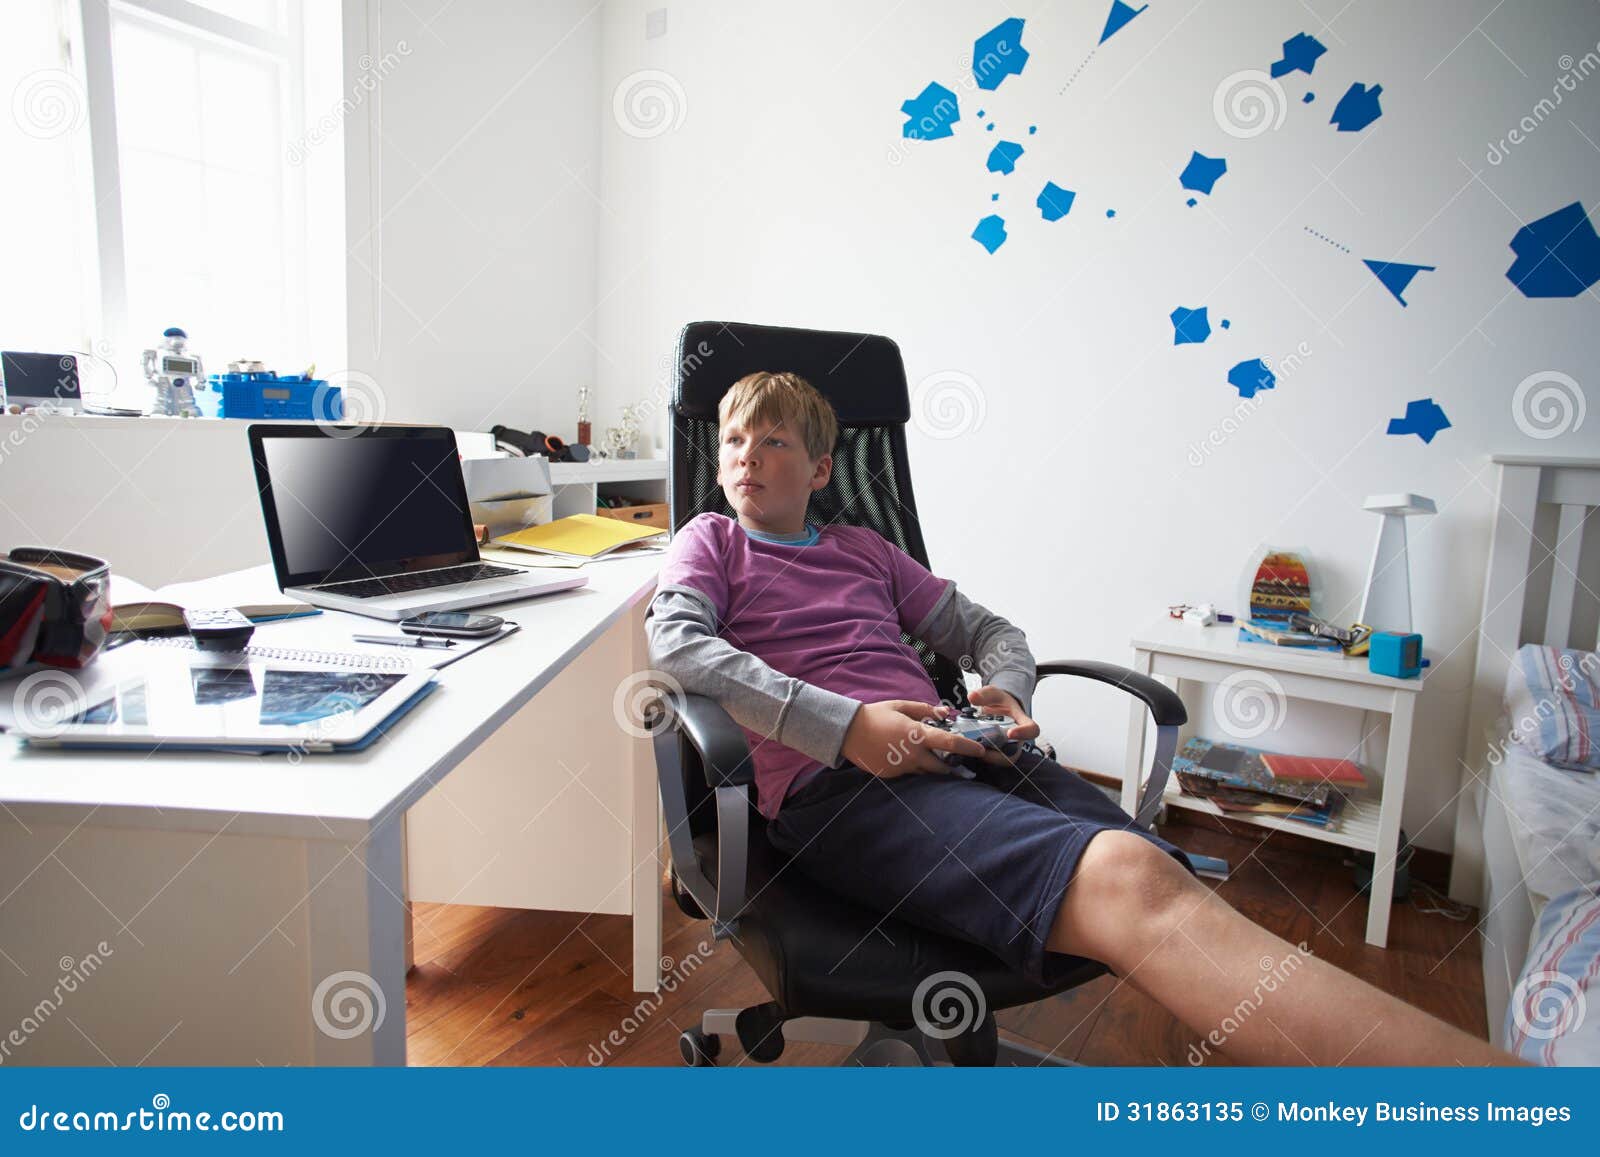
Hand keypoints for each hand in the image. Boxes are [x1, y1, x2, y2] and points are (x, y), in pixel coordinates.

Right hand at [840, 700, 985, 777]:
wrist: (848, 732)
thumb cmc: (876, 715)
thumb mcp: (902, 706)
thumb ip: (926, 710)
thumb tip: (946, 713)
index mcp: (917, 735)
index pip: (950, 743)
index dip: (968, 747)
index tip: (980, 750)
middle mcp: (913, 754)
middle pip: (942, 767)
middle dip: (950, 765)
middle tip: (955, 760)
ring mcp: (903, 767)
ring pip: (926, 772)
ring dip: (931, 766)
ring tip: (928, 756)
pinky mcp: (893, 775)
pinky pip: (911, 773)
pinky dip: (914, 766)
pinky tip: (905, 757)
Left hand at [967, 685, 1040, 764]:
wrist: (995, 709)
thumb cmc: (999, 702)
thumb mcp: (992, 694)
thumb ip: (984, 694)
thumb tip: (972, 697)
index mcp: (1022, 721)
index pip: (1032, 730)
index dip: (1024, 733)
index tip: (1010, 733)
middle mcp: (1018, 738)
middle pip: (1015, 752)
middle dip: (998, 753)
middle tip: (981, 748)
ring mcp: (1009, 748)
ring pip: (1003, 760)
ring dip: (989, 758)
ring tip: (973, 751)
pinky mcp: (998, 754)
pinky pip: (993, 761)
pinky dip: (982, 759)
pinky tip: (970, 752)